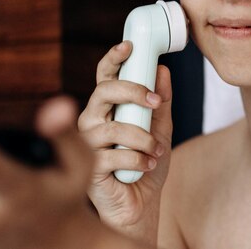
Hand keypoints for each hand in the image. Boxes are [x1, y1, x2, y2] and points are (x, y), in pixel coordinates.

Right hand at [78, 41, 172, 243]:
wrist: (141, 205)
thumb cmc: (145, 165)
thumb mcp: (161, 129)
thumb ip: (160, 102)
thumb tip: (163, 71)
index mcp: (108, 108)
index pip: (105, 76)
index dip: (113, 58)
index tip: (129, 46)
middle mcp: (92, 120)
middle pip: (104, 91)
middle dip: (132, 91)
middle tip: (154, 102)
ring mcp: (88, 143)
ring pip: (112, 126)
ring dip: (142, 137)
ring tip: (156, 150)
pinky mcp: (88, 167)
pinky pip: (114, 155)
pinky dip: (138, 160)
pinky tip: (146, 166)